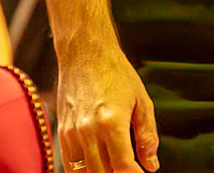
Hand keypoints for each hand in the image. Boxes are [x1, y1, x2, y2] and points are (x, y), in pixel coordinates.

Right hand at [53, 37, 159, 171]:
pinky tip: (98, 164)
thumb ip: (147, 135)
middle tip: (129, 166)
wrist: (85, 51)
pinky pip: (70, 165)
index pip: (124, 168)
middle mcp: (89, 131)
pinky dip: (84, 171)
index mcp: (112, 122)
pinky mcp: (62, 133)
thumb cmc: (116, 72)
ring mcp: (72, 133)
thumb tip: (151, 165)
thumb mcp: (141, 99)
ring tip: (114, 164)